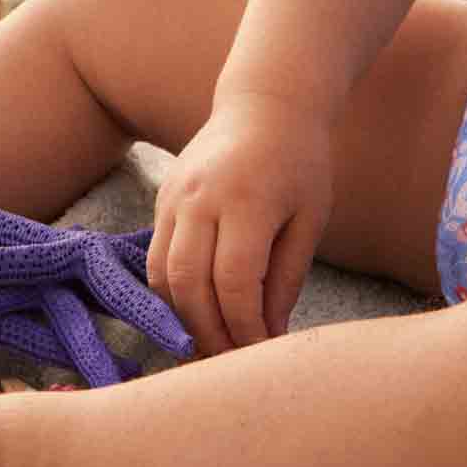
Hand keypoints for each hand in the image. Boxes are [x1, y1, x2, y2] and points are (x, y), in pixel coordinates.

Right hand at [144, 93, 334, 358]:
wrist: (266, 103)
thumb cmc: (300, 162)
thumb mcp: (310, 218)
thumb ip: (286, 278)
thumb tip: (267, 337)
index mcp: (247, 199)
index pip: (235, 282)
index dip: (245, 327)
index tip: (263, 353)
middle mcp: (201, 197)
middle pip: (189, 285)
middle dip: (209, 334)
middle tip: (232, 363)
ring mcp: (174, 196)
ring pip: (163, 275)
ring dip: (184, 319)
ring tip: (213, 344)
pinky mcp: (162, 198)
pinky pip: (155, 257)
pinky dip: (172, 292)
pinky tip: (198, 310)